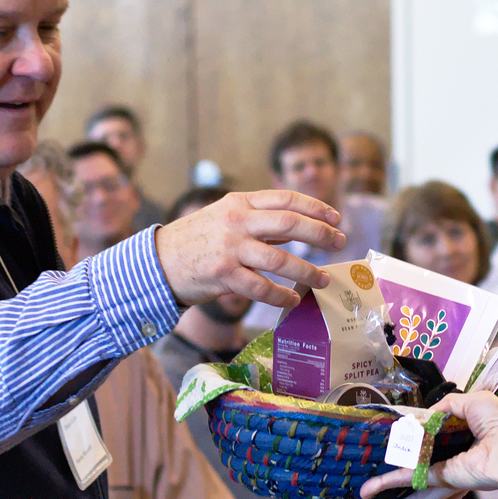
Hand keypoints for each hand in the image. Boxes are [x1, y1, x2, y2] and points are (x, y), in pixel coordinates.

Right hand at [152, 190, 343, 308]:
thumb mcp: (224, 216)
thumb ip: (258, 220)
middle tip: (339, 242)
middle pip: (289, 224)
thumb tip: (297, 227)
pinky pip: (261, 288)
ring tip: (322, 279)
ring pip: (279, 259)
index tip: (335, 217)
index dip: (315, 207)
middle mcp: (236, 221)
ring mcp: (230, 248)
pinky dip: (281, 296)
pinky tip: (292, 300)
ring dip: (306, 270)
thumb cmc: (196, 239)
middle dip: (320, 233)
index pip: (285, 199)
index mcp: (239, 202)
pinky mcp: (223, 275)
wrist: (157, 261)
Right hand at [360, 390, 497, 498]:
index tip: (392, 440)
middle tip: (372, 477)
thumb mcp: (474, 401)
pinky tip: (375, 489)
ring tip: (366, 494)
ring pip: (411, 482)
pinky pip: (414, 480)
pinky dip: (393, 483)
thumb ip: (449, 404)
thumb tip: (430, 412)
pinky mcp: (444, 479)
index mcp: (461, 438)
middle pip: (417, 467)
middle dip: (394, 474)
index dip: (412, 441)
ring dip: (387, 488)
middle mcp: (452, 457)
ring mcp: (447, 471)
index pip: (431, 443)